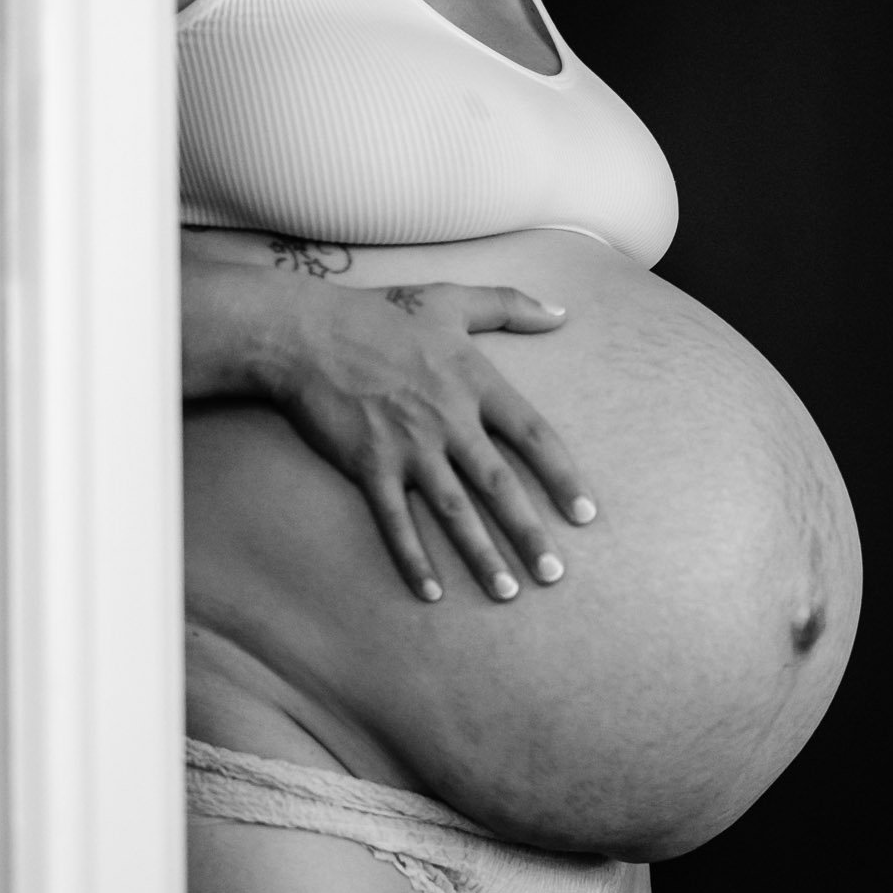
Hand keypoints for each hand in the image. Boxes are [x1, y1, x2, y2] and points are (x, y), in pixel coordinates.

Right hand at [267, 280, 596, 603]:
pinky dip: (413, 559)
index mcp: (475, 383)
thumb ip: (510, 304)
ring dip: (483, 556)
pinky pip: (395, 522)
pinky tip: (430, 593)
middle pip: (500, 486)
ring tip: (507, 592)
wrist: (307, 332)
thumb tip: (560, 313)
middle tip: (554, 575)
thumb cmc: (379, 314)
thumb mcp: (450, 299)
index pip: (534, 437)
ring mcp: (408, 447)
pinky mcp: (368, 466)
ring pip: (455, 512)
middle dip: (530, 534)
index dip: (563, 477)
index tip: (585, 514)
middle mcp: (449, 420)